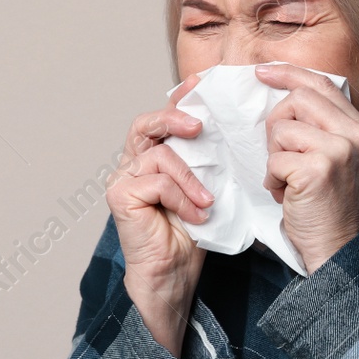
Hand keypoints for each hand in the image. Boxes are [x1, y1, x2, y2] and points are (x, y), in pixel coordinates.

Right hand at [106, 72, 215, 355]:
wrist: (172, 275)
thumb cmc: (190, 234)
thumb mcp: (207, 187)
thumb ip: (210, 160)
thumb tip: (237, 130)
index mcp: (152, 157)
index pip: (162, 117)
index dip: (180, 97)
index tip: (202, 83)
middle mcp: (132, 163)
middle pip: (146, 123)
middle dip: (174, 116)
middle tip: (200, 125)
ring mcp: (123, 179)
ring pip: (158, 153)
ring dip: (190, 176)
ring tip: (208, 199)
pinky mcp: (121, 196)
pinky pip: (157, 181)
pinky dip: (182, 196)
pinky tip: (197, 214)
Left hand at [255, 62, 358, 272]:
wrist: (335, 245)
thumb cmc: (325, 203)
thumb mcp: (330, 156)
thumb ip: (316, 125)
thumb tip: (279, 94)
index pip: (321, 83)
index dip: (289, 73)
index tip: (262, 72)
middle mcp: (354, 134)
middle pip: (297, 100)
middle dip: (276, 126)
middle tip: (280, 155)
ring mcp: (339, 150)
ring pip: (282, 129)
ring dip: (274, 157)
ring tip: (288, 179)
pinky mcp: (318, 170)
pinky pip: (275, 159)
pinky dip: (273, 179)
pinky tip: (286, 194)